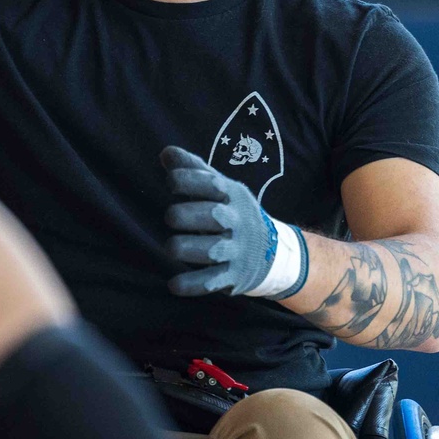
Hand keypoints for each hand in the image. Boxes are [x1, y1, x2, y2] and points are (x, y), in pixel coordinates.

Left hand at [161, 146, 281, 297]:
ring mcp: (238, 249)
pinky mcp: (234, 275)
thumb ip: (193, 170)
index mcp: (233, 195)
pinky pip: (213, 281)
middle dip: (187, 215)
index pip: (212, 184)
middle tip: (171, 217)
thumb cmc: (232, 212)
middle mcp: (238, 221)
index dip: (188, 180)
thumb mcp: (220, 188)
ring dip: (188, 248)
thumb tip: (165, 153)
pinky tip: (174, 284)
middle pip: (214, 216)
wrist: (273, 252)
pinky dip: (193, 284)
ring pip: (213, 249)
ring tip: (172, 247)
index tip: (171, 182)